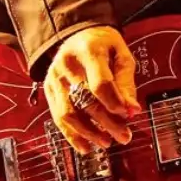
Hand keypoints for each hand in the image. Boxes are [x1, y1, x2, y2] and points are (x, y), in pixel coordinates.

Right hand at [43, 26, 141, 152]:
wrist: (77, 34)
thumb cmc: (104, 45)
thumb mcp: (121, 54)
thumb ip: (126, 82)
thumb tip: (132, 110)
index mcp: (88, 51)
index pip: (100, 83)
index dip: (114, 102)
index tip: (128, 114)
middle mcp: (67, 65)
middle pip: (85, 101)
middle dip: (107, 123)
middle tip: (124, 136)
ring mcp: (54, 77)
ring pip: (68, 113)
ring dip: (89, 133)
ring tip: (107, 142)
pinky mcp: (48, 89)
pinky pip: (58, 117)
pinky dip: (72, 135)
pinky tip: (86, 146)